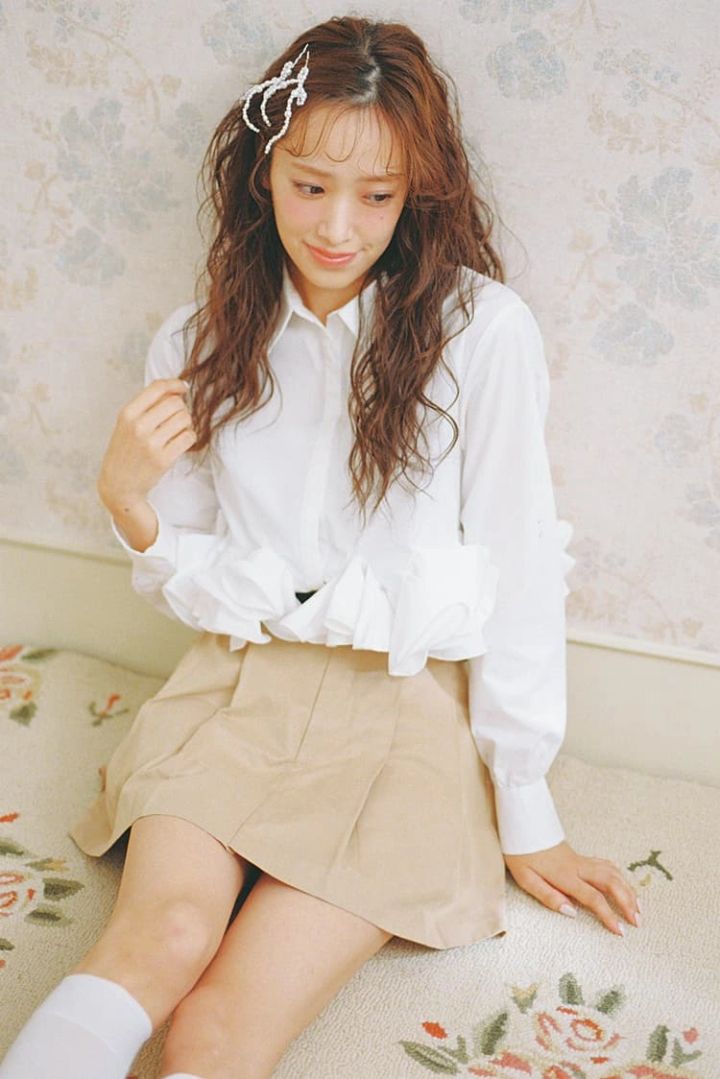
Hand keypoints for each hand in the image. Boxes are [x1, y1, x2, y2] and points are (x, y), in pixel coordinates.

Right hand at [97, 377, 196, 510]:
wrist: (119, 484)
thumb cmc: (126, 450)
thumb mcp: (127, 423)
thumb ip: (147, 405)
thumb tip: (177, 389)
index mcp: (127, 413)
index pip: (157, 388)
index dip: (175, 384)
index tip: (183, 388)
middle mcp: (139, 426)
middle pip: (176, 403)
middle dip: (181, 408)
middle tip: (176, 418)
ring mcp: (152, 443)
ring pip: (185, 419)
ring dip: (186, 423)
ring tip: (176, 431)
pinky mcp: (164, 459)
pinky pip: (189, 437)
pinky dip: (189, 437)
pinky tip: (180, 441)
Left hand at [502, 839, 640, 935]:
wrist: (522, 826)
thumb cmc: (521, 853)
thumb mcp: (526, 878)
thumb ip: (548, 896)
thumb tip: (571, 912)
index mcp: (565, 875)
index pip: (593, 897)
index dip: (609, 915)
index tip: (620, 931)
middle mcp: (578, 866)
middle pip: (611, 883)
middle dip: (628, 902)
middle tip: (637, 921)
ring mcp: (581, 859)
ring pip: (612, 872)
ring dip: (628, 889)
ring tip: (638, 907)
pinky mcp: (580, 856)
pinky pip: (606, 864)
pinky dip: (619, 875)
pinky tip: (624, 884)